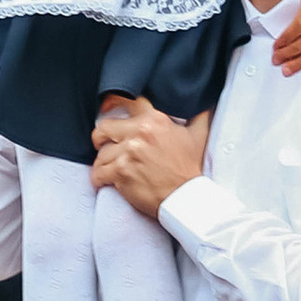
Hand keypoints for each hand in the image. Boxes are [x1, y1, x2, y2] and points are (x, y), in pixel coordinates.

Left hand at [90, 97, 209, 216]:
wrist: (186, 198)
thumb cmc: (191, 168)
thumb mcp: (199, 136)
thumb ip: (197, 116)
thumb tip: (203, 103)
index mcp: (155, 120)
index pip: (128, 102)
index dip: (112, 103)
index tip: (106, 107)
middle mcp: (140, 134)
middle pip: (104, 127)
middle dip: (101, 137)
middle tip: (103, 144)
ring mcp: (128, 153)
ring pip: (100, 153)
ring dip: (104, 162)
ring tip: (111, 168)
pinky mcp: (120, 173)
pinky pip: (98, 173)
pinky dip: (98, 178)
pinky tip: (104, 180)